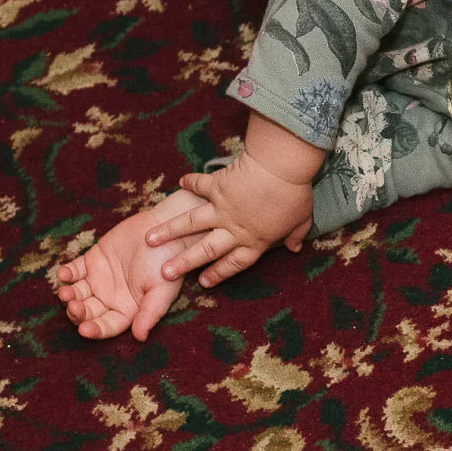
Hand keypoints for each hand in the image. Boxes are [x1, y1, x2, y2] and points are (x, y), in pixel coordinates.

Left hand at [53, 190, 203, 341]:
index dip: (95, 329)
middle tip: (72, 305)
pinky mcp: (93, 260)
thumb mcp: (162, 289)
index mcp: (128, 309)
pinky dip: (66, 273)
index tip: (84, 330)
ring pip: (78, 293)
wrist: (165, 227)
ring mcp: (100, 279)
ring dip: (68, 295)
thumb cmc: (168, 260)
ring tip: (64, 292)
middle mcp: (111, 297)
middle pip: (88, 312)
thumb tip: (140, 338)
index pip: (107, 325)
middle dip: (77, 312)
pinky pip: (74, 270)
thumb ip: (150, 313)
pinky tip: (64, 274)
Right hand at [154, 146, 316, 287]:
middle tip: (164, 273)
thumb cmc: (294, 194)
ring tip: (150, 239)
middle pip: (204, 251)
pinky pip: (199, 185)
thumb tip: (295, 248)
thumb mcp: (301, 220)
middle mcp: (233, 228)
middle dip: (183, 263)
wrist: (281, 168)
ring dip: (169, 231)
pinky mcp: (216, 186)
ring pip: (190, 224)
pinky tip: (180, 182)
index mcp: (254, 239)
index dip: (219, 273)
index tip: (203, 282)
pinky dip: (190, 182)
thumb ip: (296, 235)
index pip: (234, 263)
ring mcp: (222, 208)